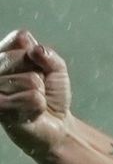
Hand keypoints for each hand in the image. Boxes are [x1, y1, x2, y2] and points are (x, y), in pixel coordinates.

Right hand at [0, 30, 73, 157]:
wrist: (55, 124)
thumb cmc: (51, 95)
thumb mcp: (56, 69)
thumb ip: (48, 55)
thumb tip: (34, 49)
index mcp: (2, 56)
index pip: (19, 38)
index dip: (37, 54)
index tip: (38, 68)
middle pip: (22, 58)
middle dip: (39, 75)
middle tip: (37, 89)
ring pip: (30, 80)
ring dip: (40, 93)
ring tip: (33, 101)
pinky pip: (32, 97)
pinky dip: (39, 105)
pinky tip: (31, 112)